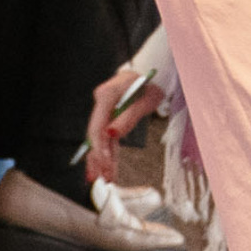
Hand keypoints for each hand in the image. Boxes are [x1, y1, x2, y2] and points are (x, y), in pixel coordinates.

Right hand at [82, 63, 159, 189]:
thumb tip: (111, 134)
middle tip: (102, 178)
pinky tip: (109, 169)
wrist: (154, 72)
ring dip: (103, 160)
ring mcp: (104, 111)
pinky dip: (110, 153)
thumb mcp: (146, 100)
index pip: (97, 126)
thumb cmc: (152, 83)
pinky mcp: (110, 117)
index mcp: (106, 95)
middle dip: (99, 158)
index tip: (105, 162)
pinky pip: (108, 138)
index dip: (99, 147)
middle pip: (96, 135)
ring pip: (100, 139)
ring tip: (106, 178)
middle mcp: (101, 103)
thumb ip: (128, 117)